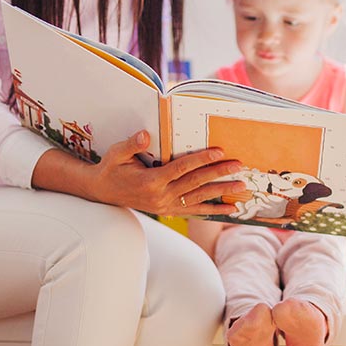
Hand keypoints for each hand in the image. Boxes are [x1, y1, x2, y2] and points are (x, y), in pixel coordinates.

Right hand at [91, 131, 244, 215]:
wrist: (103, 193)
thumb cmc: (112, 168)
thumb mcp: (117, 154)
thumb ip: (132, 144)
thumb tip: (145, 134)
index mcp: (151, 181)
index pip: (181, 168)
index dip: (201, 159)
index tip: (219, 151)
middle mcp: (161, 196)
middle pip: (195, 183)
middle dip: (219, 173)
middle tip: (239, 165)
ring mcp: (166, 206)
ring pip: (199, 198)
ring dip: (222, 192)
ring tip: (242, 186)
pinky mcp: (169, 211)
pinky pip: (195, 211)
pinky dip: (214, 210)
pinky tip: (231, 209)